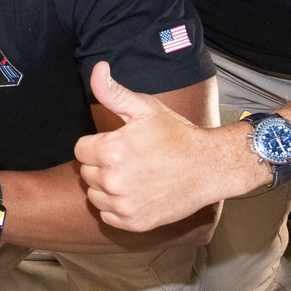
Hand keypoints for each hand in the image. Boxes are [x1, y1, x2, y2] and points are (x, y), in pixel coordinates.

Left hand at [75, 62, 263, 230]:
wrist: (209, 167)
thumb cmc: (177, 136)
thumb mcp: (145, 108)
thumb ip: (113, 92)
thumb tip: (97, 68)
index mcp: (110, 151)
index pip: (80, 150)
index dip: (98, 145)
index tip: (119, 143)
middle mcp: (113, 180)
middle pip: (86, 173)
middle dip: (102, 165)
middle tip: (130, 159)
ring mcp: (123, 204)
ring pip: (94, 195)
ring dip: (106, 187)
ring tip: (134, 175)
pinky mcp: (133, 222)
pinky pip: (107, 215)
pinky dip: (117, 207)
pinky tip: (136, 193)